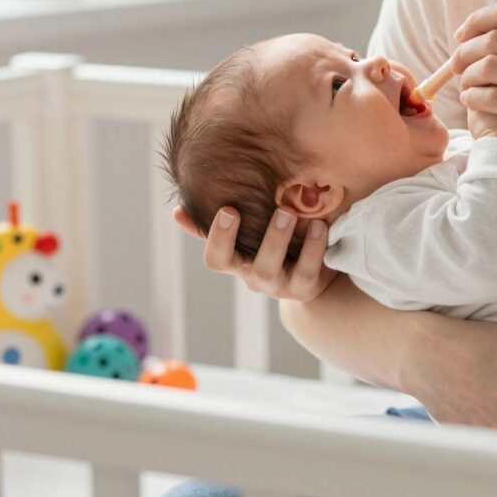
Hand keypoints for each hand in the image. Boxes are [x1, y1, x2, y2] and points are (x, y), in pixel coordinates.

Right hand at [172, 205, 336, 302]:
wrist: (309, 276)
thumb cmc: (273, 248)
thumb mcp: (246, 238)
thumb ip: (216, 228)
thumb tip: (177, 212)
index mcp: (237, 263)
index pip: (217, 260)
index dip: (219, 239)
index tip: (228, 209)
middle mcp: (256, 277)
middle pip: (256, 267)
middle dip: (267, 239)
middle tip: (280, 210)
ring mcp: (281, 285)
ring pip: (281, 270)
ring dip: (287, 241)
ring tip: (295, 213)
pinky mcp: (306, 286)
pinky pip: (309, 269)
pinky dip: (314, 246)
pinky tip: (320, 225)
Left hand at [451, 0, 496, 202]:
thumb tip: (486, 30)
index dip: (478, 19)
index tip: (463, 35)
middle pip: (495, 38)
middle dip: (465, 50)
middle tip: (455, 66)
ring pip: (490, 66)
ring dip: (467, 75)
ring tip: (464, 86)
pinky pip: (493, 97)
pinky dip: (474, 97)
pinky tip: (472, 102)